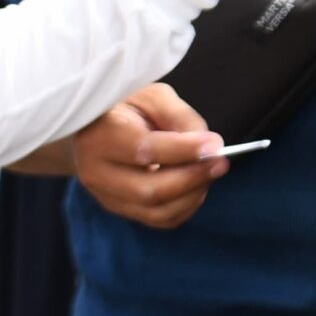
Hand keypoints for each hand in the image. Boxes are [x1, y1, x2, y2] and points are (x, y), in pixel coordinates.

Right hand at [71, 82, 232, 227]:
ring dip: (193, 195)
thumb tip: (209, 146)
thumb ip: (180, 117)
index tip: (214, 144)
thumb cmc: (127, 105)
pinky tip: (197, 185)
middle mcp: (95, 171)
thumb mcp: (152, 95)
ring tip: (210, 171)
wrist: (94, 125)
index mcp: (100, 135)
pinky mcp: (119, 209)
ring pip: (156, 211)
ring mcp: (105, 196)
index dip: (184, 150)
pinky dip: (185, 206)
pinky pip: (159, 219)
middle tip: (221, 162)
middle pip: (149, 190)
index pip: (144, 150)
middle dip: (192, 178)